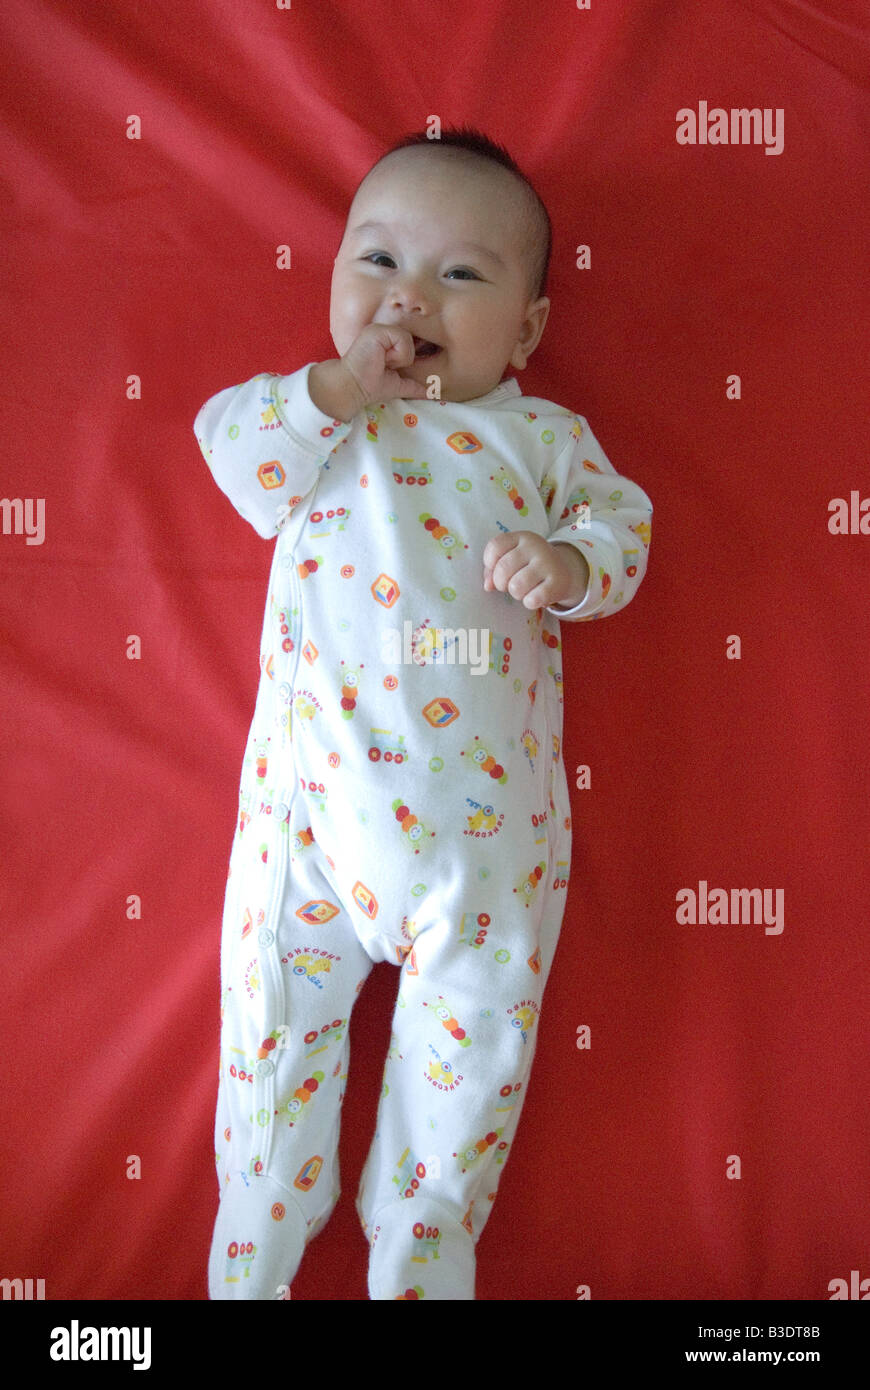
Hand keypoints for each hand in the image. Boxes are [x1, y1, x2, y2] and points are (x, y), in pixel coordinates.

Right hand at [309, 324, 430, 421]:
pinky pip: (403, 339)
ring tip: (382, 363)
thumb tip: (432, 393)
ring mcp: (381, 328)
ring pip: (410, 341)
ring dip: (399, 359)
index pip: (413, 343)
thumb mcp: (397, 384)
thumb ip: (414, 385)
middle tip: (386, 367)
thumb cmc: (370, 387)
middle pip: (414, 342)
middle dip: (404, 360)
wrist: (353, 388)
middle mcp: (385, 331)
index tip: (393, 367)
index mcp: (388, 341)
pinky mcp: (378, 330)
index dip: (410, 356)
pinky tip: (381, 359)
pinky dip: (396, 355)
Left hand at [483, 532, 588, 609]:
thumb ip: (494, 569)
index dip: (490, 563)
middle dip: (500, 583)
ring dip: (516, 594)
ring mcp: (547, 563)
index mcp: (522, 537)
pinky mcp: (557, 582)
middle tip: (509, 585)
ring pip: (516, 586)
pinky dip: (529, 602)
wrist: (564, 572)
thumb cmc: (530, 566)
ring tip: (523, 591)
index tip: (496, 570)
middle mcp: (535, 547)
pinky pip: (532, 599)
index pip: (495, 546)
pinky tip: (534, 598)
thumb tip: (487, 586)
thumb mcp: (513, 559)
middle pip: (503, 569)